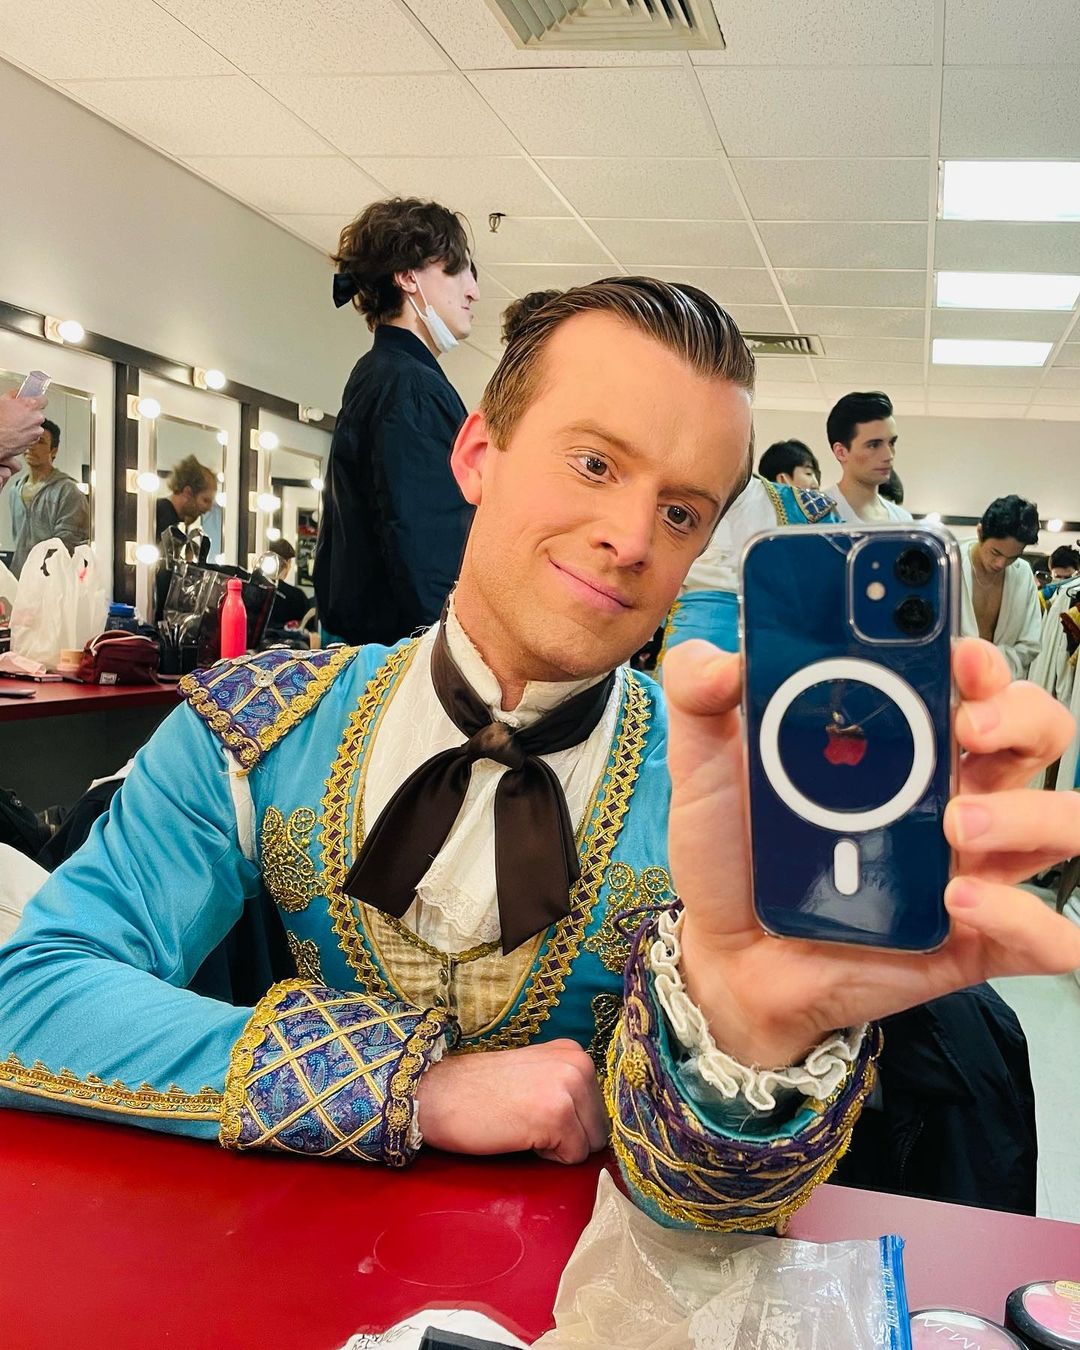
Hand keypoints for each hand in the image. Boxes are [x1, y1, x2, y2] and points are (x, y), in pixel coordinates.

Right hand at [0, 390, 44, 482]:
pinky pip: (33, 435)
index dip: (37, 400)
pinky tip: (16, 432)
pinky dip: (27, 434)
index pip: (43, 399)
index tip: (34, 401)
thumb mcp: (2, 401)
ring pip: (36, 425)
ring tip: (15, 425)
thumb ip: (14, 395)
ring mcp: (36, 431)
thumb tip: (18, 394)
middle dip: (30, 414)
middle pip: (38, 414)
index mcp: (30, 406)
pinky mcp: (34, 441)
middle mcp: (37, 418)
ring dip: (28, 425)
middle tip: (18, 414)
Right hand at [415, 1038, 608, 1162]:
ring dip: (558, 1147)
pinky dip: (546, 1157)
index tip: (534, 1110)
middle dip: (569, 1137)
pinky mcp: (557, 1116)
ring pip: (589, 1145)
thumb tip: (597, 1120)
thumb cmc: (482, 1092)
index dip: (570, 1122)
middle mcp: (579, 1064)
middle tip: (526, 1119)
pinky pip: (572, 1158)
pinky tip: (519, 1134)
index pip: (598, 1108)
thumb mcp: (536, 1074)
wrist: (438, 1094)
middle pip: (599, 1129)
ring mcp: (569, 1088)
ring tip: (523, 1125)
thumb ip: (567, 1086)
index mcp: (574, 1052)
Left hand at [664, 636, 1079, 1068]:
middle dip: (1020, 713)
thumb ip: (700, 699)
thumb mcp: (704, 766)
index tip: (952, 651)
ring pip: (1062, 823)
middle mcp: (952, 791)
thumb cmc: (734, 849)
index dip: (977, 655)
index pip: (969, 677)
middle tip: (965, 726)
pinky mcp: (970, 940)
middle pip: (1036, 731)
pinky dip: (1026, 918)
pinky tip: (958, 901)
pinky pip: (1045, 936)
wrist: (727, 953)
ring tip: (955, 824)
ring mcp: (969, 865)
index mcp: (903, 738)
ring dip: (1030, 813)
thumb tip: (716, 658)